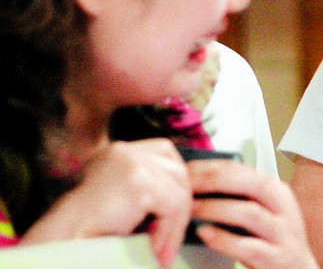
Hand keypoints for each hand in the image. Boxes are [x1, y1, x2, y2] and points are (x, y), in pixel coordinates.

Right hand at [22, 139, 190, 266]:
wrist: (60, 239)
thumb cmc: (85, 227)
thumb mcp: (117, 195)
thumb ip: (144, 186)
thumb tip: (184, 195)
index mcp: (120, 151)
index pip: (166, 156)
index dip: (175, 186)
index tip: (172, 217)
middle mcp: (127, 150)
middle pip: (178, 172)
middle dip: (180, 209)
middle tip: (170, 242)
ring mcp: (133, 162)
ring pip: (178, 192)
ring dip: (173, 227)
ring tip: (161, 252)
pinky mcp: (140, 182)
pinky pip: (172, 207)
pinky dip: (168, 232)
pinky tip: (154, 250)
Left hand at [189, 159, 318, 268]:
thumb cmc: (271, 242)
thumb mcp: (262, 213)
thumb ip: (238, 199)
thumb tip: (197, 186)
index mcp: (277, 192)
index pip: (244, 170)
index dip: (214, 167)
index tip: (187, 169)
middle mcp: (283, 209)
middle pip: (251, 184)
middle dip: (215, 181)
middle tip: (186, 185)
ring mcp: (282, 234)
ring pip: (249, 213)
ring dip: (216, 208)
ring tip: (191, 209)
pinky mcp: (277, 258)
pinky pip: (248, 246)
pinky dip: (223, 239)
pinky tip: (205, 234)